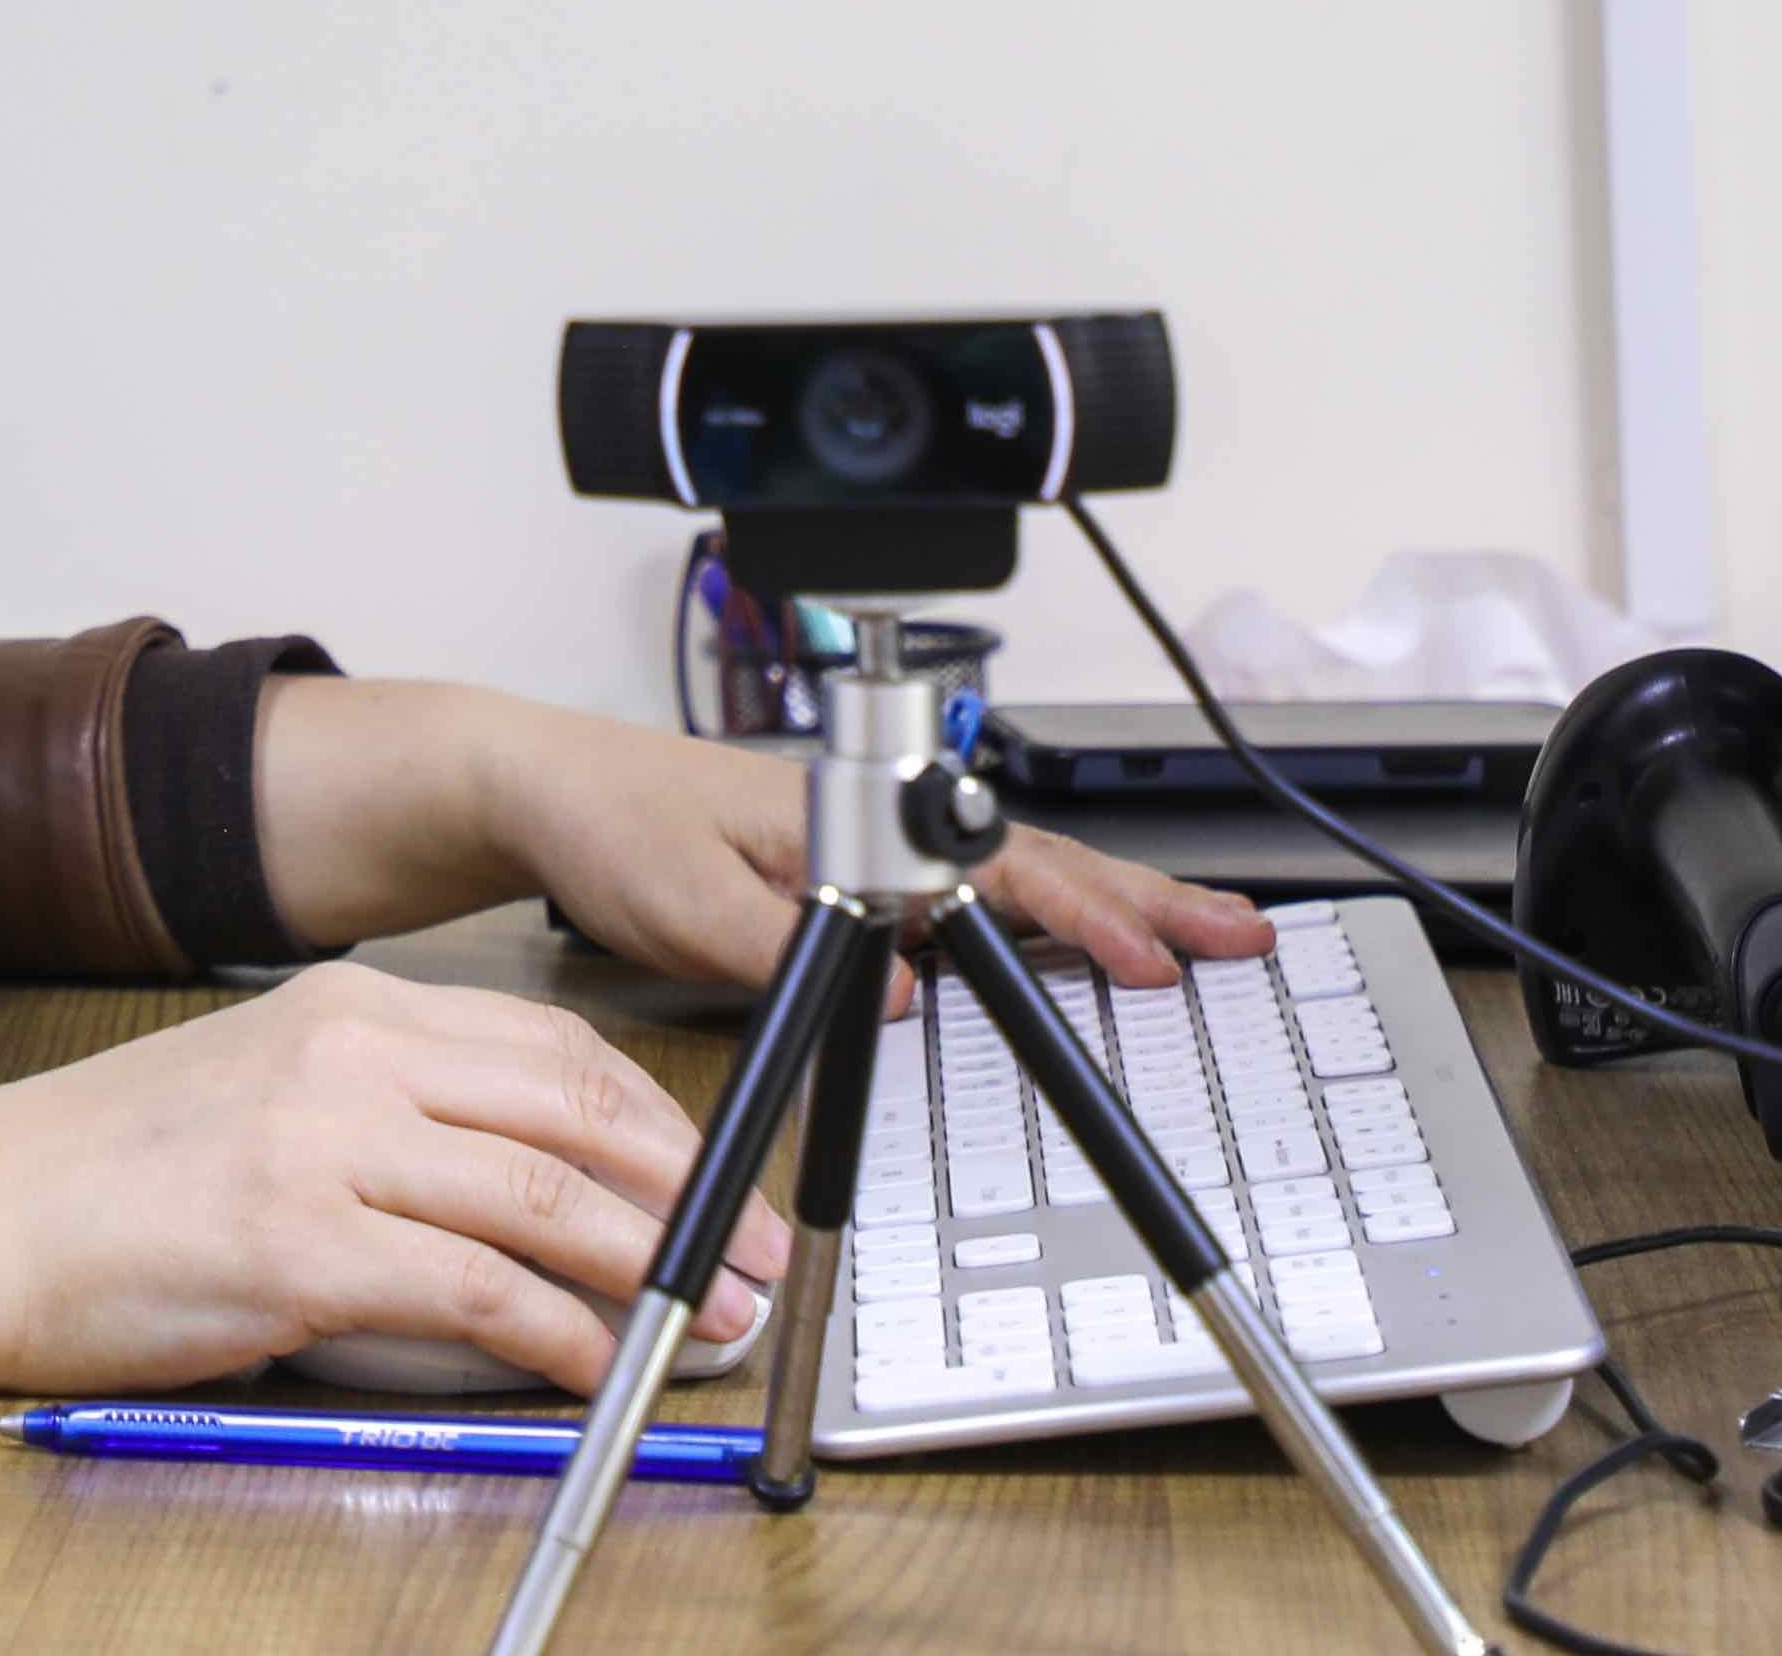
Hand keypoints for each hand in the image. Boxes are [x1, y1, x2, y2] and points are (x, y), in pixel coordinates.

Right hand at [0, 958, 772, 1427]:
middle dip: (693, 1199)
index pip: (555, 1050)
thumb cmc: (102, 1175)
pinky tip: (592, 1370)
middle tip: (758, 1268)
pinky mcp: (298, 1246)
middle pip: (576, 1115)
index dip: (662, 1127)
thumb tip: (527, 1193)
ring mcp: (324, 1146)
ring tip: (707, 1325)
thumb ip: (388, 1118)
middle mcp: (350, 1057)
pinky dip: (557, 1337)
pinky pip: (476, 1293)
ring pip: (546, 1199)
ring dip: (652, 1273)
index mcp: (348, 1008)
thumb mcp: (260, 1092)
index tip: (724, 1188)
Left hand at [257, 678, 1275, 996]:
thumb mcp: (686, 901)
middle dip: (1144, 900)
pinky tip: (1082, 934)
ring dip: (1109, 903)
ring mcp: (870, 839)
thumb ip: (792, 945)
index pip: (996, 870)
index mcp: (853, 815)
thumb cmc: (608, 822)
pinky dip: (1048, 909)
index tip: (1153, 956)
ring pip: (1016, 871)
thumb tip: (909, 992)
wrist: (546, 788)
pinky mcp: (851, 866)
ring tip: (1193, 932)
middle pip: (1035, 860)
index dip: (1085, 915)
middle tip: (1235, 935)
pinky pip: (973, 889)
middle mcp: (876, 819)